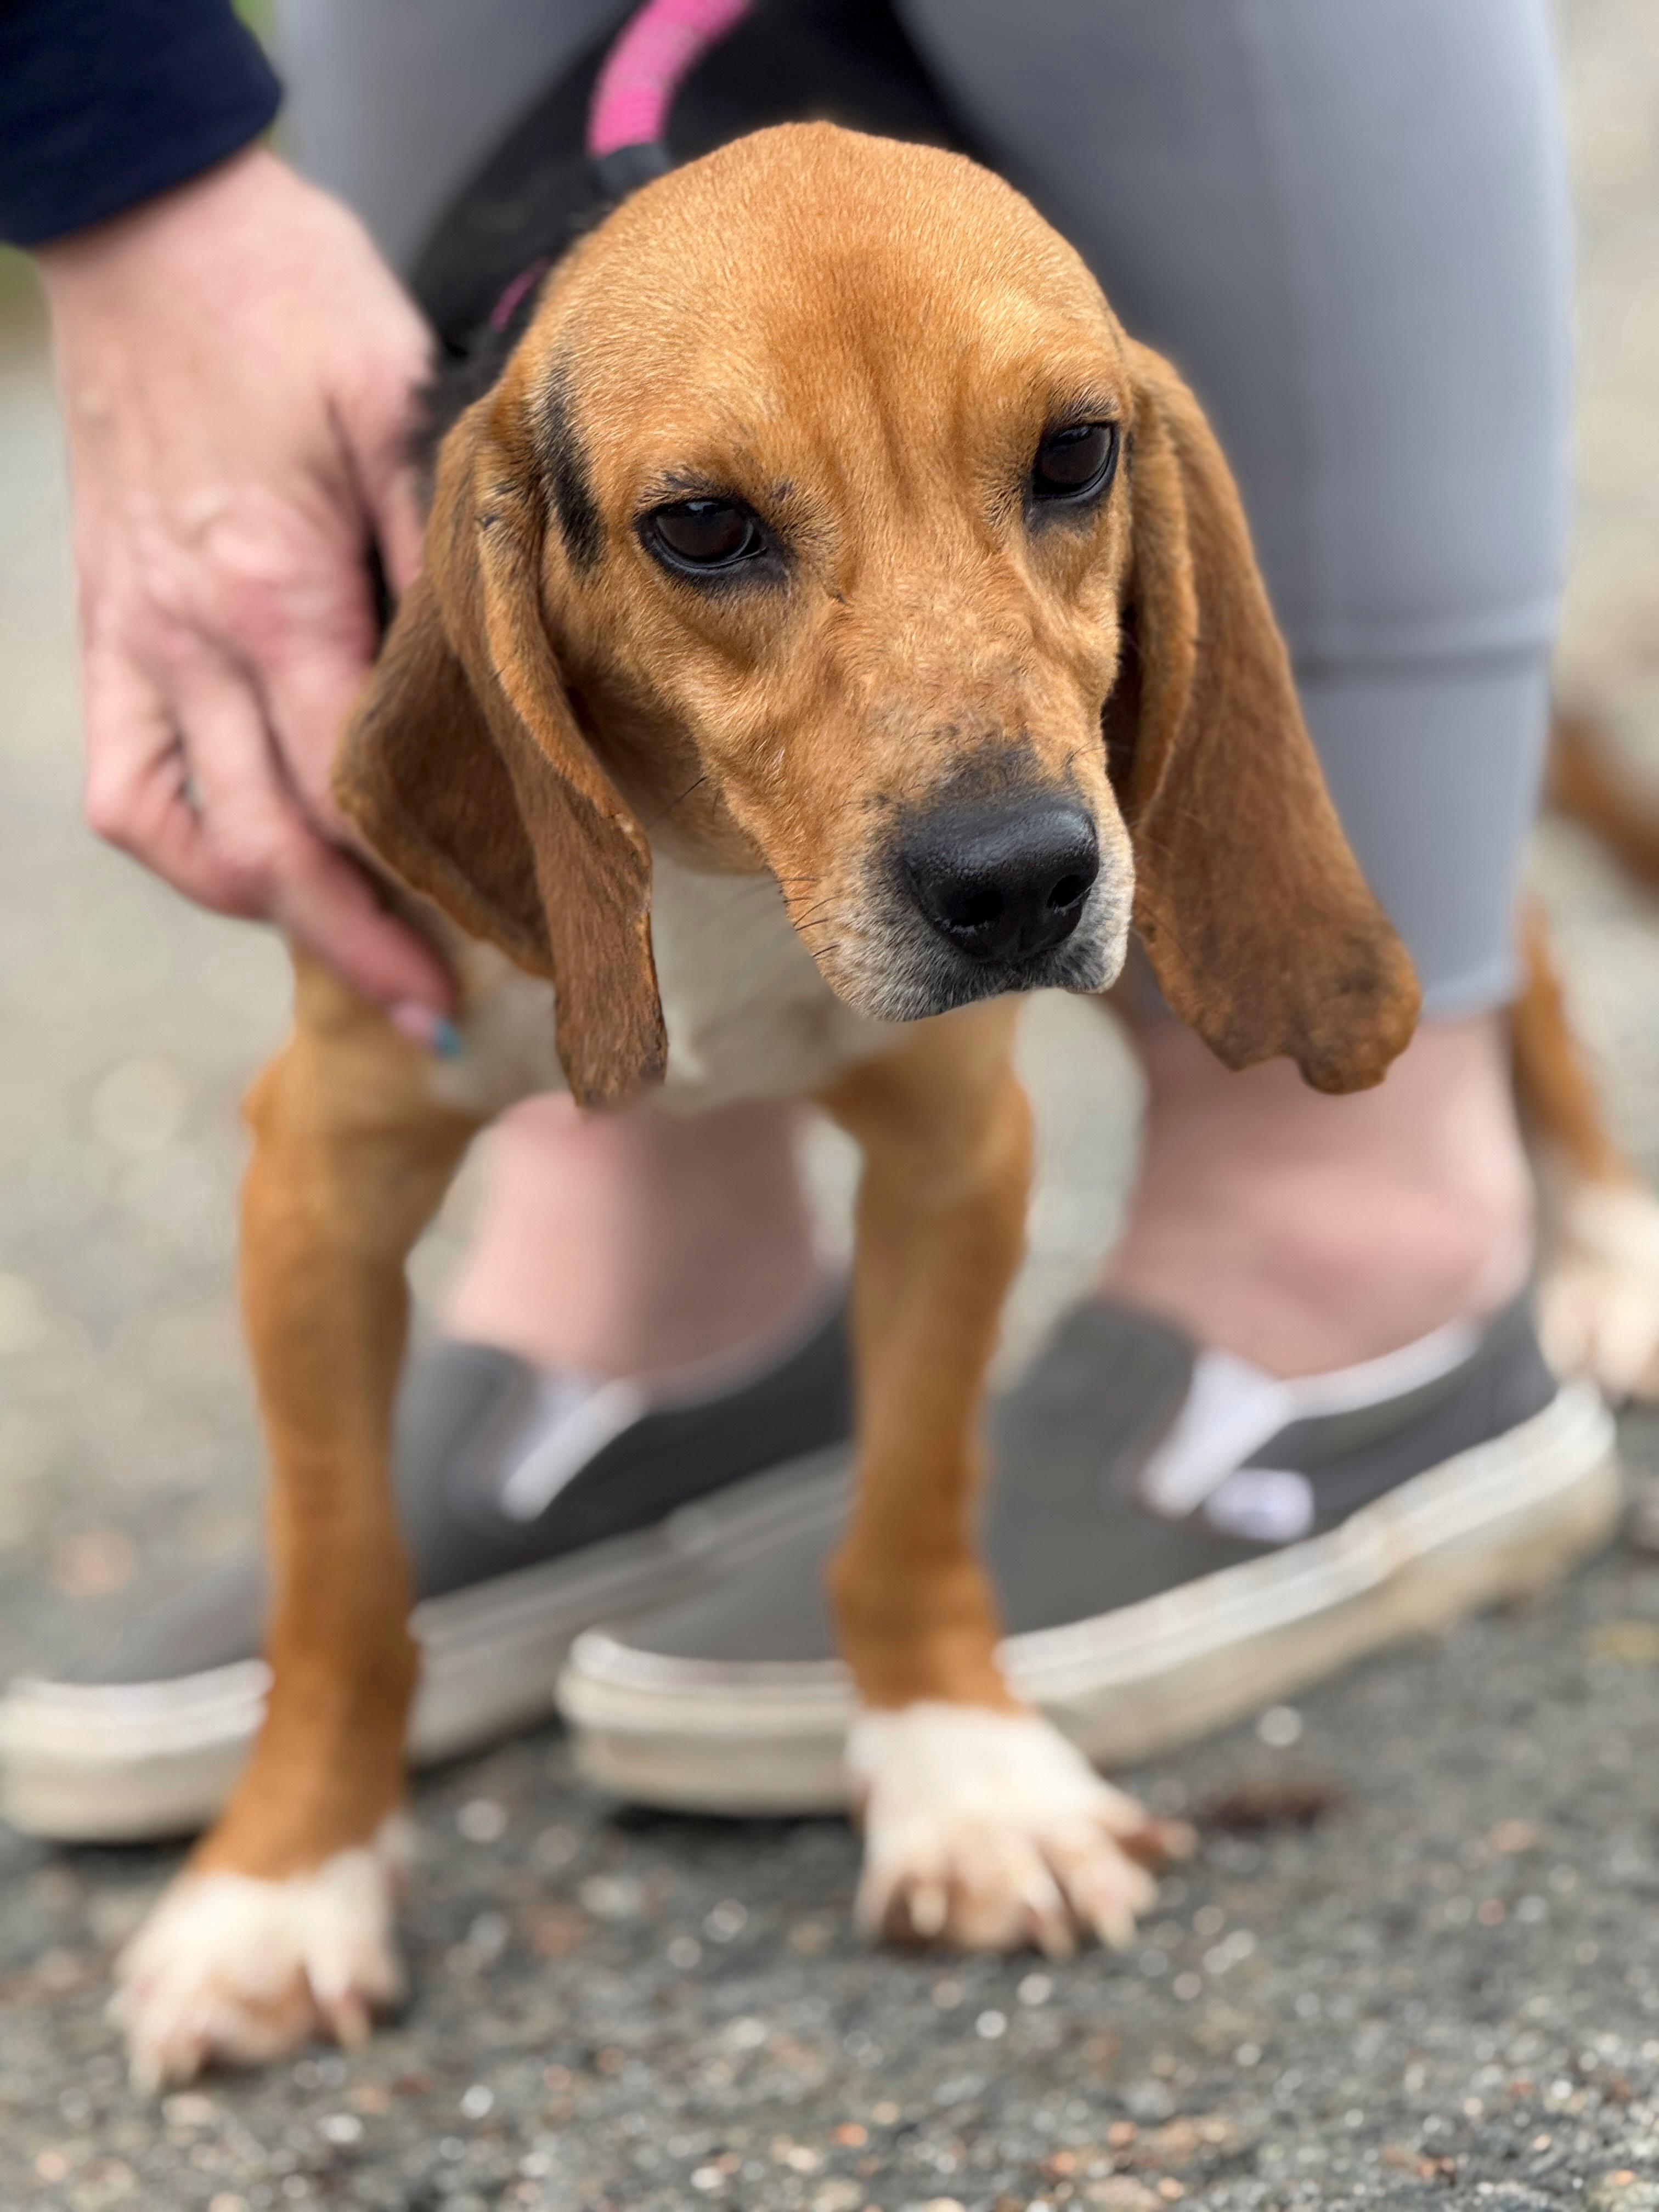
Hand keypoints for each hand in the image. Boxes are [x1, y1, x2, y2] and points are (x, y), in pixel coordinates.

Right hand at [39, 145, 452, 1028]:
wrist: (148, 222)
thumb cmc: (292, 302)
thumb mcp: (401, 409)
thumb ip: (444, 558)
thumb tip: (503, 683)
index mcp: (279, 590)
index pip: (355, 792)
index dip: (426, 891)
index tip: (500, 951)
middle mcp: (192, 634)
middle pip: (275, 842)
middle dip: (358, 944)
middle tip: (438, 1013)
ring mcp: (133, 636)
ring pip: (182, 833)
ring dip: (266, 906)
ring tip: (352, 947)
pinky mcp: (104, 625)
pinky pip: (126, 780)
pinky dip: (185, 844)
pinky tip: (249, 863)